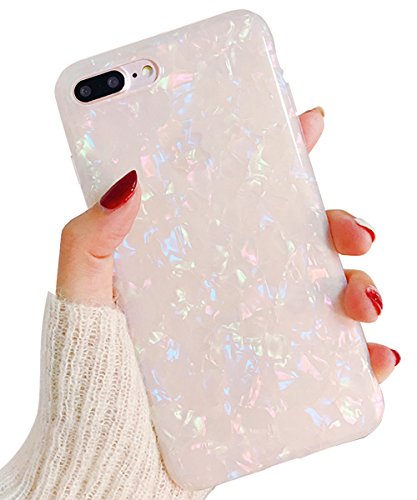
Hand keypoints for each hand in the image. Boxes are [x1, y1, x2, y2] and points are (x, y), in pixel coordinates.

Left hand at [57, 107, 399, 383]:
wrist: (111, 456)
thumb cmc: (93, 376)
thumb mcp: (82, 299)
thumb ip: (88, 240)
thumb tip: (126, 184)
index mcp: (197, 254)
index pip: (243, 193)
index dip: (280, 154)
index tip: (309, 125)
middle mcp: (234, 285)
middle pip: (302, 239)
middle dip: (339, 224)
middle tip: (352, 233)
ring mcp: (260, 330)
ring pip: (331, 294)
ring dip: (363, 289)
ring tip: (361, 302)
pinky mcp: (277, 377)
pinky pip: (337, 361)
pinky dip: (366, 357)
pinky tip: (375, 356)